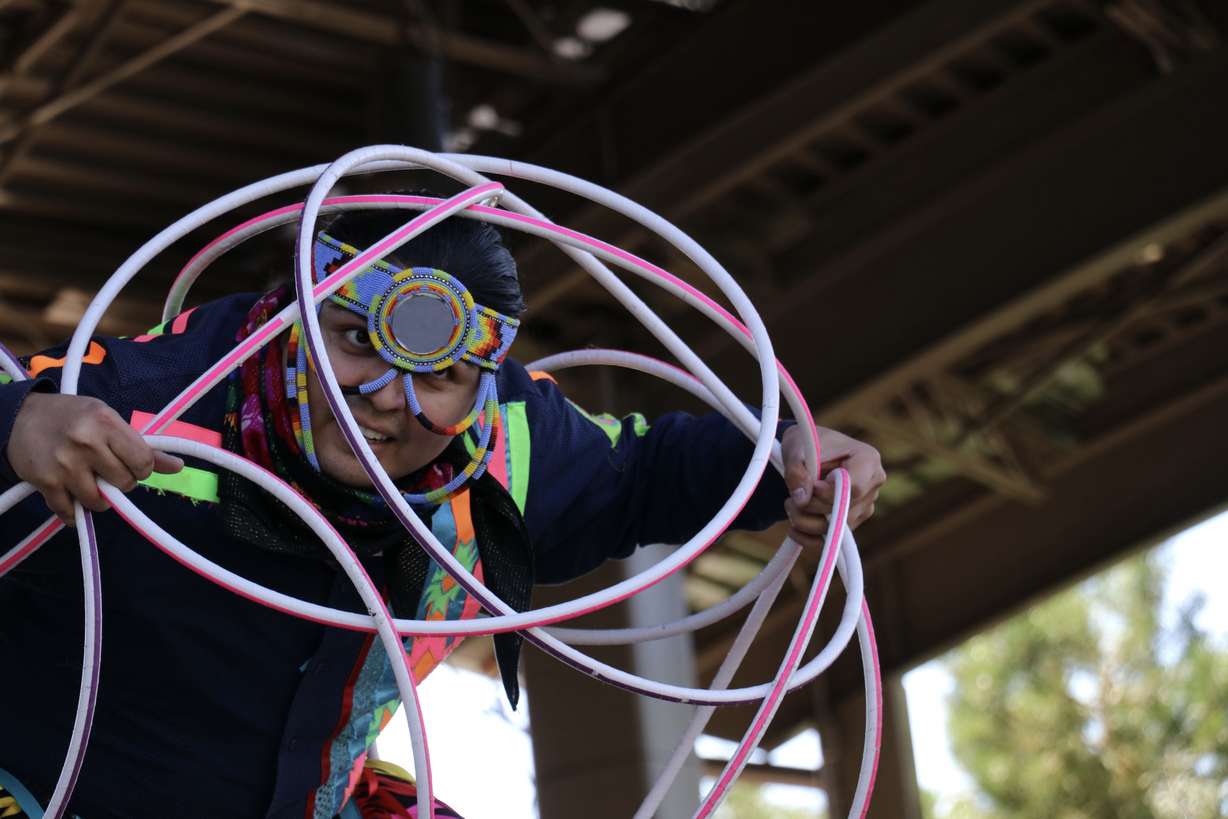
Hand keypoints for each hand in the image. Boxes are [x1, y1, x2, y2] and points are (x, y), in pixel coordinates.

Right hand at [6, 392, 183, 525]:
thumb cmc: (72, 417)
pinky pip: (70, 512)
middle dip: (121, 482)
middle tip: (108, 471)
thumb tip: (177, 466)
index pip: (144, 461)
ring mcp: (65, 465)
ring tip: (91, 482)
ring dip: (99, 498)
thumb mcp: (108, 419)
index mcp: (106, 422)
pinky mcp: (46, 483)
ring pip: (100, 502)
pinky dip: (75, 512)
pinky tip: (73, 499)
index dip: (143, 469)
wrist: (19, 417)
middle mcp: (86, 443)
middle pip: (124, 483)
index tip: (133, 465)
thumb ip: (142, 445)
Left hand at [780, 424, 884, 548]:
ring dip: (806, 521)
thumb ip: (796, 471)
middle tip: (791, 499)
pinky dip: (809, 537)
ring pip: (837, 528)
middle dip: (811, 507)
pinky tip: (794, 528)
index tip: (810, 487)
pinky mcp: (853, 521)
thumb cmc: (806, 444)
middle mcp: (872, 484)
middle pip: (844, 511)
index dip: (827, 493)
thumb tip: (802, 499)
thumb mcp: (796, 450)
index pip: (854, 488)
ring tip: (791, 505)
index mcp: (868, 459)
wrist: (807, 452)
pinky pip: (833, 540)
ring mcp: (865, 505)